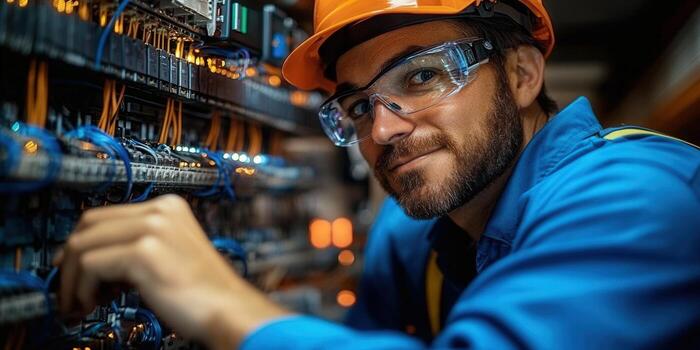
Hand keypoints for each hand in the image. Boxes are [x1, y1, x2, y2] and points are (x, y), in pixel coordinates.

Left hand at [55, 194, 290, 348]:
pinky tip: (91, 304)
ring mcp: (152, 228)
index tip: (73, 271)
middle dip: (70, 260)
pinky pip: (90, 265)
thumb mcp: (169, 254)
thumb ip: (137, 245)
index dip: (82, 244)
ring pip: (83, 244)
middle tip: (69, 289)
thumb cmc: (203, 293)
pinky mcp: (144, 251)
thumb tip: (92, 257)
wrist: (230, 310)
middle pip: (89, 224)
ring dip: (72, 279)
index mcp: (168, 206)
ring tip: (80, 303)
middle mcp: (160, 210)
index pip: (105, 215)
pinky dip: (81, 289)